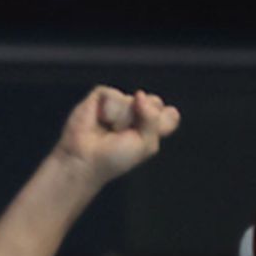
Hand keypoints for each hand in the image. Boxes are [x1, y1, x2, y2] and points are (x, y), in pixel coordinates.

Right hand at [54, 85, 180, 183]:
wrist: (85, 161)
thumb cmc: (113, 159)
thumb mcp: (146, 145)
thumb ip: (153, 119)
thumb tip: (138, 94)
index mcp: (150, 128)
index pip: (170, 115)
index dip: (162, 123)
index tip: (145, 139)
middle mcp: (137, 114)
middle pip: (156, 103)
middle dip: (143, 119)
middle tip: (124, 136)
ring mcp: (120, 104)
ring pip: (134, 99)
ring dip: (121, 119)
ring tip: (107, 131)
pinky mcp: (101, 97)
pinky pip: (113, 95)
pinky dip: (107, 111)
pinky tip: (98, 121)